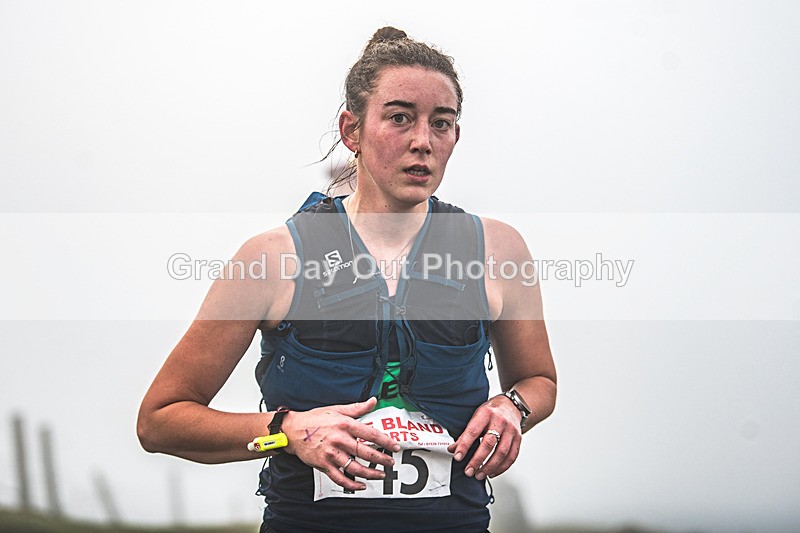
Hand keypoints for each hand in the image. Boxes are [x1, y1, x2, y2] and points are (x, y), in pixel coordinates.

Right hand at [282, 397, 400, 490]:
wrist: (292, 430)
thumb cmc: (315, 419)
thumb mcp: (336, 409)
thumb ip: (357, 408)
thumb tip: (373, 401)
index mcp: (344, 424)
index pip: (370, 434)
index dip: (385, 441)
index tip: (395, 446)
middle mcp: (339, 439)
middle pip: (365, 453)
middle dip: (382, 459)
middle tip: (391, 462)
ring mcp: (331, 454)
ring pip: (355, 468)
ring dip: (370, 473)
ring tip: (381, 475)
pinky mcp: (323, 465)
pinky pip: (340, 478)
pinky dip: (352, 484)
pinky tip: (361, 485)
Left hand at [447, 395, 521, 480]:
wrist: (511, 406)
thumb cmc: (491, 412)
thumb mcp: (476, 417)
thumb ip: (465, 434)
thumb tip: (453, 449)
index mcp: (486, 414)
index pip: (473, 431)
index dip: (464, 445)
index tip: (458, 457)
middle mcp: (500, 422)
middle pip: (489, 444)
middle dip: (477, 460)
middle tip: (469, 471)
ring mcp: (511, 431)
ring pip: (501, 453)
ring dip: (489, 467)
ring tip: (479, 474)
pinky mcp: (518, 439)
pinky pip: (511, 457)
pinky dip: (501, 468)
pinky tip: (492, 472)